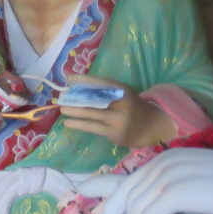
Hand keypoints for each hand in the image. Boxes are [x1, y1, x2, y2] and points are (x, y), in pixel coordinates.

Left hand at [59, 75, 177, 147]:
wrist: (151, 126)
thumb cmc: (131, 106)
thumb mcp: (122, 94)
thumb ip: (105, 91)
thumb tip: (77, 87)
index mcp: (123, 91)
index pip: (102, 83)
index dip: (85, 80)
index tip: (69, 78)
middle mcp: (121, 105)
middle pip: (95, 100)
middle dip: (76, 99)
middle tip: (60, 98)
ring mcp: (119, 121)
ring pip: (92, 116)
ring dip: (75, 113)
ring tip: (63, 111)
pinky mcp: (115, 134)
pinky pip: (95, 128)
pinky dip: (81, 125)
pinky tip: (70, 124)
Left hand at [94, 149, 212, 213]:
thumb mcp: (201, 185)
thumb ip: (177, 190)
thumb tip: (151, 210)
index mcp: (168, 160)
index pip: (127, 184)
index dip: (113, 208)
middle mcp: (165, 163)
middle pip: (126, 197)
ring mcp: (171, 175)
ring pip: (136, 208)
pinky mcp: (180, 190)